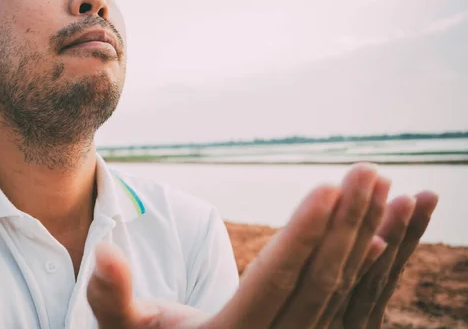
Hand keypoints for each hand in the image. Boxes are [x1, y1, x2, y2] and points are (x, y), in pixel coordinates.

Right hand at [86, 164, 434, 327]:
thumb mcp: (124, 326)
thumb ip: (111, 294)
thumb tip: (103, 253)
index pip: (276, 280)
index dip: (303, 235)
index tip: (328, 188)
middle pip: (318, 280)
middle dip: (346, 224)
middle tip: (368, 170)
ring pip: (338, 289)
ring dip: (363, 236)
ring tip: (380, 188)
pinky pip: (343, 303)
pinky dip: (364, 269)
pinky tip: (380, 236)